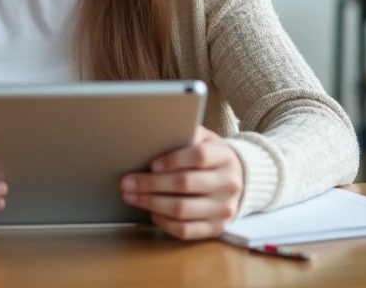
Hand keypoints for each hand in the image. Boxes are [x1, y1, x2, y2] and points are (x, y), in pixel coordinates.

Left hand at [120, 126, 243, 239]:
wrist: (238, 181)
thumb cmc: (213, 158)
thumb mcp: (206, 140)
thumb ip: (186, 135)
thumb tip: (156, 135)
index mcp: (225, 157)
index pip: (199, 156)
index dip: (173, 159)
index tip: (152, 164)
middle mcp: (228, 184)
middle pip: (185, 183)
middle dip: (150, 183)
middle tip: (127, 182)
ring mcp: (223, 209)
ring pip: (182, 209)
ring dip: (151, 203)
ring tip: (132, 197)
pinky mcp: (216, 228)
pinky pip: (186, 230)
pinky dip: (164, 223)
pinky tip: (152, 213)